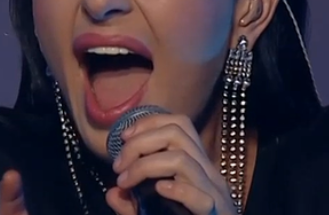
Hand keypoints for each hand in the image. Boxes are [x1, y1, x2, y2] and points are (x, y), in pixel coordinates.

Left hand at [105, 114, 235, 214]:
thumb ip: (132, 206)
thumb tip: (112, 194)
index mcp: (197, 167)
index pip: (178, 124)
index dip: (149, 123)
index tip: (123, 138)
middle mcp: (208, 173)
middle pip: (177, 133)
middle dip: (140, 142)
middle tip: (118, 165)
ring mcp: (214, 193)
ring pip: (182, 159)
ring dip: (146, 165)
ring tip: (126, 181)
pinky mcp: (215, 214)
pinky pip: (199, 196)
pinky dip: (176, 189)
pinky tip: (158, 191)